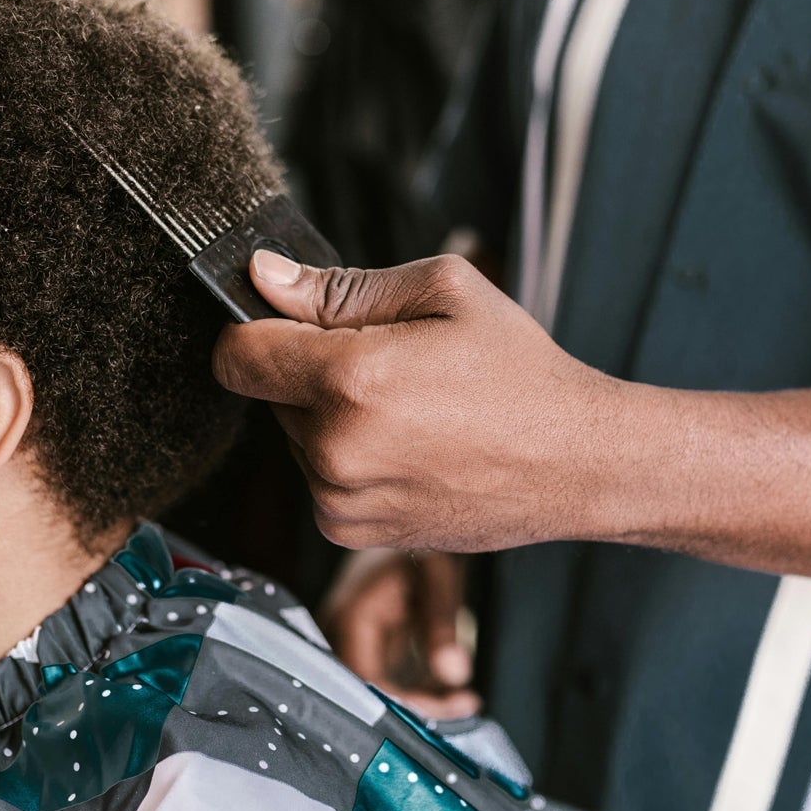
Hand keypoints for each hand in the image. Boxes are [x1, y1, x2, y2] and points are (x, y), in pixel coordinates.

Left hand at [211, 250, 618, 550]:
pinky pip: (318, 477)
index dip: (257, 327)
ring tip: (409, 408)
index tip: (290, 321)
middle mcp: (335, 451)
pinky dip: (347, 458)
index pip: (236, 355)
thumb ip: (340, 286)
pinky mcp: (349, 533)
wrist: (574, 463)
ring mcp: (340, 501)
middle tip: (389, 364)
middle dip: (310, 370)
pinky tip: (408, 446)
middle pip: (270, 393)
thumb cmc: (519, 373)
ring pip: (295, 436)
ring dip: (330, 416)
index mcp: (351, 382)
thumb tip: (265, 277)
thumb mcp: (443, 291)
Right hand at [322, 548, 479, 719]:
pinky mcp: (363, 647)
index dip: (405, 705)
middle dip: (417, 709)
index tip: (448, 708)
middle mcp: (339, 634)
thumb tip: (455, 675)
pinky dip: (418, 690)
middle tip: (464, 706)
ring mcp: (348, 642)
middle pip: (370, 694)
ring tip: (465, 701)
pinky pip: (385, 682)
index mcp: (350, 619)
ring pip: (379, 692)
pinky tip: (452, 692)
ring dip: (421, 702)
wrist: (408, 517)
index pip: (368, 683)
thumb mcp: (438, 579)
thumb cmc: (419, 545)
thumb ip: (443, 626)